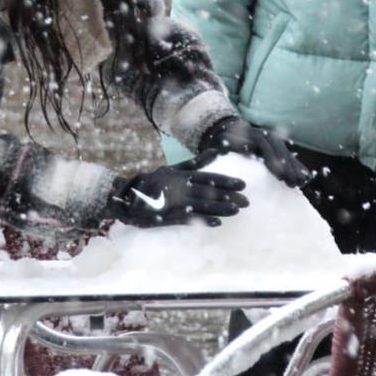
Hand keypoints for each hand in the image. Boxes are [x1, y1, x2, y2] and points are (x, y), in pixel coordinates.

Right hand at [104, 166, 247, 227]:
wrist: (128, 197)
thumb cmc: (154, 182)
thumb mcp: (174, 168)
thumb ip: (195, 163)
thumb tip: (217, 152)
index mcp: (182, 175)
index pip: (208, 177)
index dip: (226, 181)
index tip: (243, 185)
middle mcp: (180, 187)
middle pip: (209, 192)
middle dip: (229, 197)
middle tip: (246, 201)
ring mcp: (174, 202)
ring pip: (202, 205)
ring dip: (220, 208)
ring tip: (236, 211)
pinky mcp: (168, 216)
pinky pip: (189, 219)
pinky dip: (203, 220)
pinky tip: (217, 223)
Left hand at [197, 116, 313, 186]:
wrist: (225, 129)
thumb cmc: (217, 143)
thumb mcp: (214, 145)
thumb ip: (216, 150)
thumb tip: (215, 154)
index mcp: (248, 133)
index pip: (263, 145)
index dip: (272, 159)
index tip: (278, 175)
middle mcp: (262, 135)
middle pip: (278, 149)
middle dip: (286, 166)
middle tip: (292, 183)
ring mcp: (271, 140)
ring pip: (285, 153)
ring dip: (294, 167)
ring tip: (300, 183)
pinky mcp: (276, 148)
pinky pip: (289, 157)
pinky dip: (297, 166)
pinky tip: (305, 179)